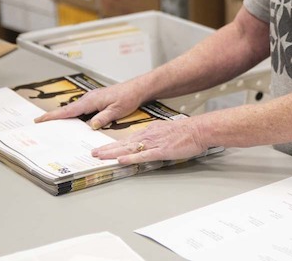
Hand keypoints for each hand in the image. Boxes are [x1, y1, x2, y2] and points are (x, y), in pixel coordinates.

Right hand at [34, 83, 140, 129]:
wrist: (137, 88)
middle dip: (53, 116)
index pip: (68, 110)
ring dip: (63, 116)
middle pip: (67, 110)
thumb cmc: (128, 97)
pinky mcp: (95, 101)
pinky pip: (81, 109)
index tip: (40, 119)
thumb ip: (103, 118)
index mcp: (91, 100)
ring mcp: (91, 99)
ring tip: (51, 125)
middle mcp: (89, 98)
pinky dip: (73, 115)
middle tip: (39, 124)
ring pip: (74, 110)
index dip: (53, 116)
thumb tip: (91, 125)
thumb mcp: (117, 110)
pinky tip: (72, 122)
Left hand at [91, 117, 208, 164]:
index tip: (101, 149)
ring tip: (100, 157)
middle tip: (93, 154)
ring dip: (113, 153)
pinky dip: (131, 158)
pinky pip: (143, 156)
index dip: (112, 145)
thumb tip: (145, 143)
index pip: (126, 139)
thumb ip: (154, 137)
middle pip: (123, 144)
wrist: (198, 130)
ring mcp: (153, 143)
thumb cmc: (185, 132)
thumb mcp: (165, 131)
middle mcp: (148, 136)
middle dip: (107, 149)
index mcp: (149, 131)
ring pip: (129, 149)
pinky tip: (121, 160)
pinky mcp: (161, 151)